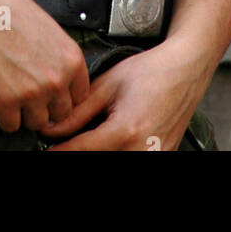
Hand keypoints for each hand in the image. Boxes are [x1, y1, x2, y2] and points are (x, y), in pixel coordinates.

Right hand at [0, 0, 90, 133]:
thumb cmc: (9, 9)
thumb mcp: (49, 29)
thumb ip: (59, 57)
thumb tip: (59, 77)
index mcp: (71, 59)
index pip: (80, 96)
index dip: (64, 96)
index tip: (53, 94)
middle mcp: (57, 79)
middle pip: (60, 114)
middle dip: (46, 106)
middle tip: (30, 93)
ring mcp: (33, 92)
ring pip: (37, 123)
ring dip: (25, 113)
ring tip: (13, 92)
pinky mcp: (6, 101)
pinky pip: (10, 125)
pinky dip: (3, 115)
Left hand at [36, 36, 212, 151]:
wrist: (185, 69)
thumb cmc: (151, 71)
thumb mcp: (108, 84)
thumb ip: (79, 111)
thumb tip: (51, 127)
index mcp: (125, 130)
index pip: (80, 150)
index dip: (58, 151)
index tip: (45, 148)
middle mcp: (141, 151)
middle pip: (96, 160)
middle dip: (77, 151)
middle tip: (65, 141)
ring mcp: (154, 159)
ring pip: (112, 162)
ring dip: (96, 152)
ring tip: (87, 139)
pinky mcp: (161, 160)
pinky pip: (129, 160)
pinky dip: (115, 152)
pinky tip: (108, 141)